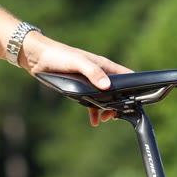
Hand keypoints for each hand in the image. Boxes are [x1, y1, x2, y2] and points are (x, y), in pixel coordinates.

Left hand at [18, 33, 132, 125]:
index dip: (136, 87)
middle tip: (116, 115)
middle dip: (120, 104)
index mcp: (105, 66)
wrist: (38, 58)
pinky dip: (94, 113)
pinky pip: (92, 104)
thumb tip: (107, 86)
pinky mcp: (81, 90)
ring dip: (107, 110)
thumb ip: (93, 72)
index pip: (127, 75)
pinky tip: (94, 121)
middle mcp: (101, 74)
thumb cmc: (60, 55)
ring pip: (106, 99)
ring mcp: (92, 83)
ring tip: (104, 119)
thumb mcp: (77, 62)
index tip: (138, 100)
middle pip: (119, 91)